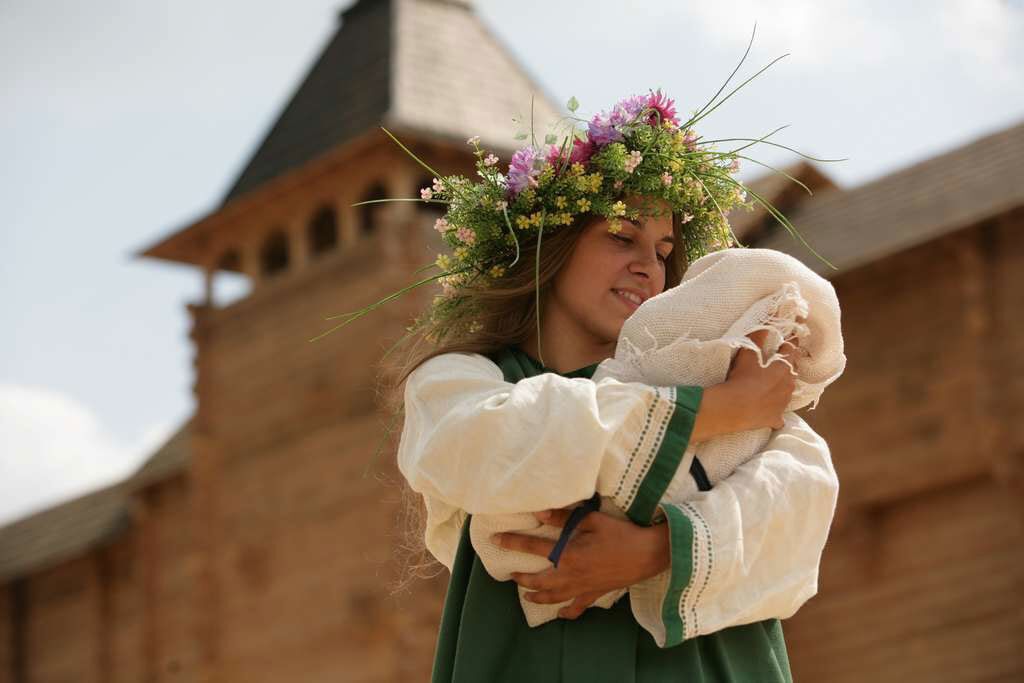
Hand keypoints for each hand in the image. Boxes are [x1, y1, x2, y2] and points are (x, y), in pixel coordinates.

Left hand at [492, 506, 668, 619]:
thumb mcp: (592, 519)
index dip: (512, 542)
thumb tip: (539, 510)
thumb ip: (564, 515)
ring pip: (553, 597)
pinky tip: (559, 613)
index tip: (495, 540)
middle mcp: (571, 575)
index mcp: (568, 554)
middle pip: (537, 580)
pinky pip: (576, 608)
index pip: (533, 546)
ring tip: (525, 594)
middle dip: (520, 577)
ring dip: (536, 596)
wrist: (648, 554)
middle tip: (508, 573)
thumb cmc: (621, 534)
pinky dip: (566, 612)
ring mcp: (582, 588)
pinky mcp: (594, 594)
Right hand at [724, 322, 804, 430]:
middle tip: (778, 364)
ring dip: (781, 389)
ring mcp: (783, 404)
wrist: (735, 408)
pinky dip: (774, 414)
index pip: (791, 351)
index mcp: (784, 368)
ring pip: (787, 394)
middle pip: (792, 373)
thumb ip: (757, 338)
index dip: (789, 345)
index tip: (787, 341)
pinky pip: (778, 417)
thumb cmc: (742, 378)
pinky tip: (768, 413)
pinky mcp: (775, 419)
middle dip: (787, 368)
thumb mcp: (748, 354)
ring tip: (771, 387)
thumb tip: (765, 326)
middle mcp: (788, 386)